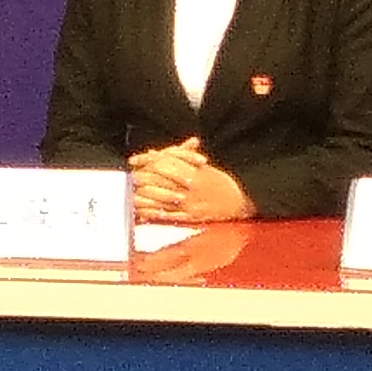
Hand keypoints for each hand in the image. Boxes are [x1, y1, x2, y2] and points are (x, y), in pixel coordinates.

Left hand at [127, 143, 250, 224]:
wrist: (240, 200)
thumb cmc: (219, 182)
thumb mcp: (202, 166)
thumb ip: (179, 158)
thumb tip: (153, 153)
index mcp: (195, 170)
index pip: (167, 162)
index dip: (148, 160)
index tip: (135, 160)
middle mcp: (192, 186)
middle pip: (162, 179)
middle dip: (144, 177)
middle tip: (131, 175)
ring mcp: (190, 203)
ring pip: (163, 198)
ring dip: (145, 196)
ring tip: (131, 193)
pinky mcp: (191, 217)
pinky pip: (169, 215)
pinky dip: (154, 213)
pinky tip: (142, 211)